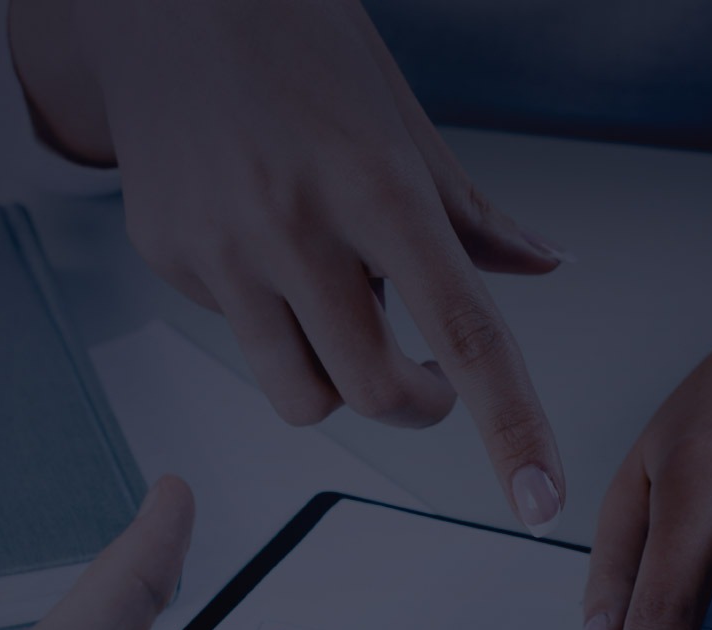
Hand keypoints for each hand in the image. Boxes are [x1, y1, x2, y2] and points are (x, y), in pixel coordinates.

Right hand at [8, 0, 567, 532]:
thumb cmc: (294, 37)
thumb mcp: (401, 117)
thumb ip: (472, 211)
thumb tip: (542, 268)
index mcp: (378, 188)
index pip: (464, 334)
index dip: (510, 428)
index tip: (538, 501)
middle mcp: (296, 227)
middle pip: (377, 393)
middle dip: (419, 405)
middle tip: (428, 373)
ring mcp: (222, 250)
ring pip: (301, 396)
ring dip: (338, 381)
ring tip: (338, 306)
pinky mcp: (168, 259)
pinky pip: (239, 336)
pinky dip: (269, 316)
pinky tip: (263, 243)